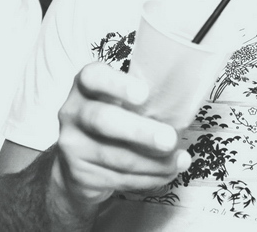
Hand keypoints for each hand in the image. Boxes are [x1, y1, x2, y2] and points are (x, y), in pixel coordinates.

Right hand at [51, 62, 190, 214]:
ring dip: (153, 162)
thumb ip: (140, 101)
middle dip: (139, 131)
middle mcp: (73, 112)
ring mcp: (73, 145)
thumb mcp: (117, 102)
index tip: (143, 93)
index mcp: (85, 86)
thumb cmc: (110, 122)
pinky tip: (164, 173)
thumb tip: (183, 111)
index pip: (93, 77)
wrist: (74, 162)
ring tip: (178, 161)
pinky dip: (148, 178)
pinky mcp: (79, 173)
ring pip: (116, 156)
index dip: (117, 84)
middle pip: (102, 120)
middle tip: (169, 139)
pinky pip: (119, 178)